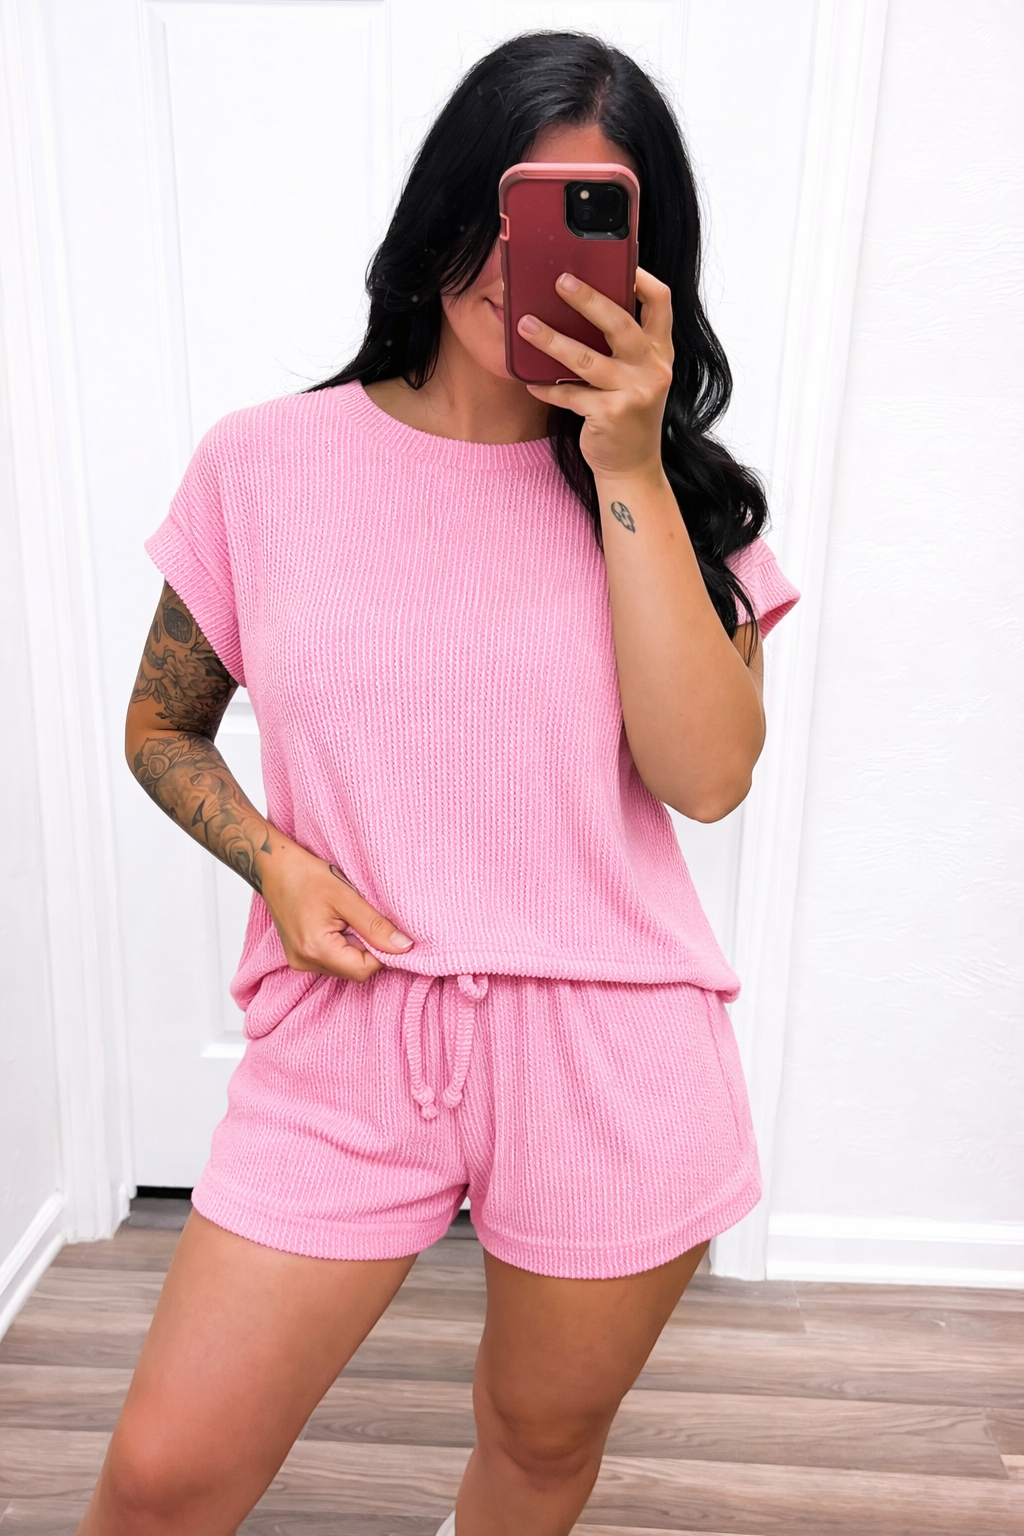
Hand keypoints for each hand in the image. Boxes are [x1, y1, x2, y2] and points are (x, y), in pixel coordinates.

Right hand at [258, 835, 413, 982]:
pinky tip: (338, 923)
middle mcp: (305, 962)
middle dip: (368, 949)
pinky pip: (331, 960)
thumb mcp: (346, 896)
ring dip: (355, 947)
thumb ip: (375, 925)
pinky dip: (342, 946)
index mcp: (316, 949)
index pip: (364, 969)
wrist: (272, 866)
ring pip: (344, 966)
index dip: (383, 953)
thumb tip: (404, 946)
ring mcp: (299, 961)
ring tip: (348, 918)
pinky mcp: (299, 956)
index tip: (388, 930)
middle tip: (365, 918)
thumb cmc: (305, 875)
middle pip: (354, 971)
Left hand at [517, 266, 673, 480]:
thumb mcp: (636, 377)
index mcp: (660, 353)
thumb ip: (623, 347)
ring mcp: (634, 393)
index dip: (642, 278)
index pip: (661, 302)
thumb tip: (581, 307)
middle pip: (620, 323)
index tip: (618, 261)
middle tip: (560, 281)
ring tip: (525, 325)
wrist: (632, 468)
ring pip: (587, 359)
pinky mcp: (611, 415)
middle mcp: (653, 369)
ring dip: (552, 340)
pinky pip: (570, 394)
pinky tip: (530, 382)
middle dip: (588, 299)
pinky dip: (548, 388)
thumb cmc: (627, 416)